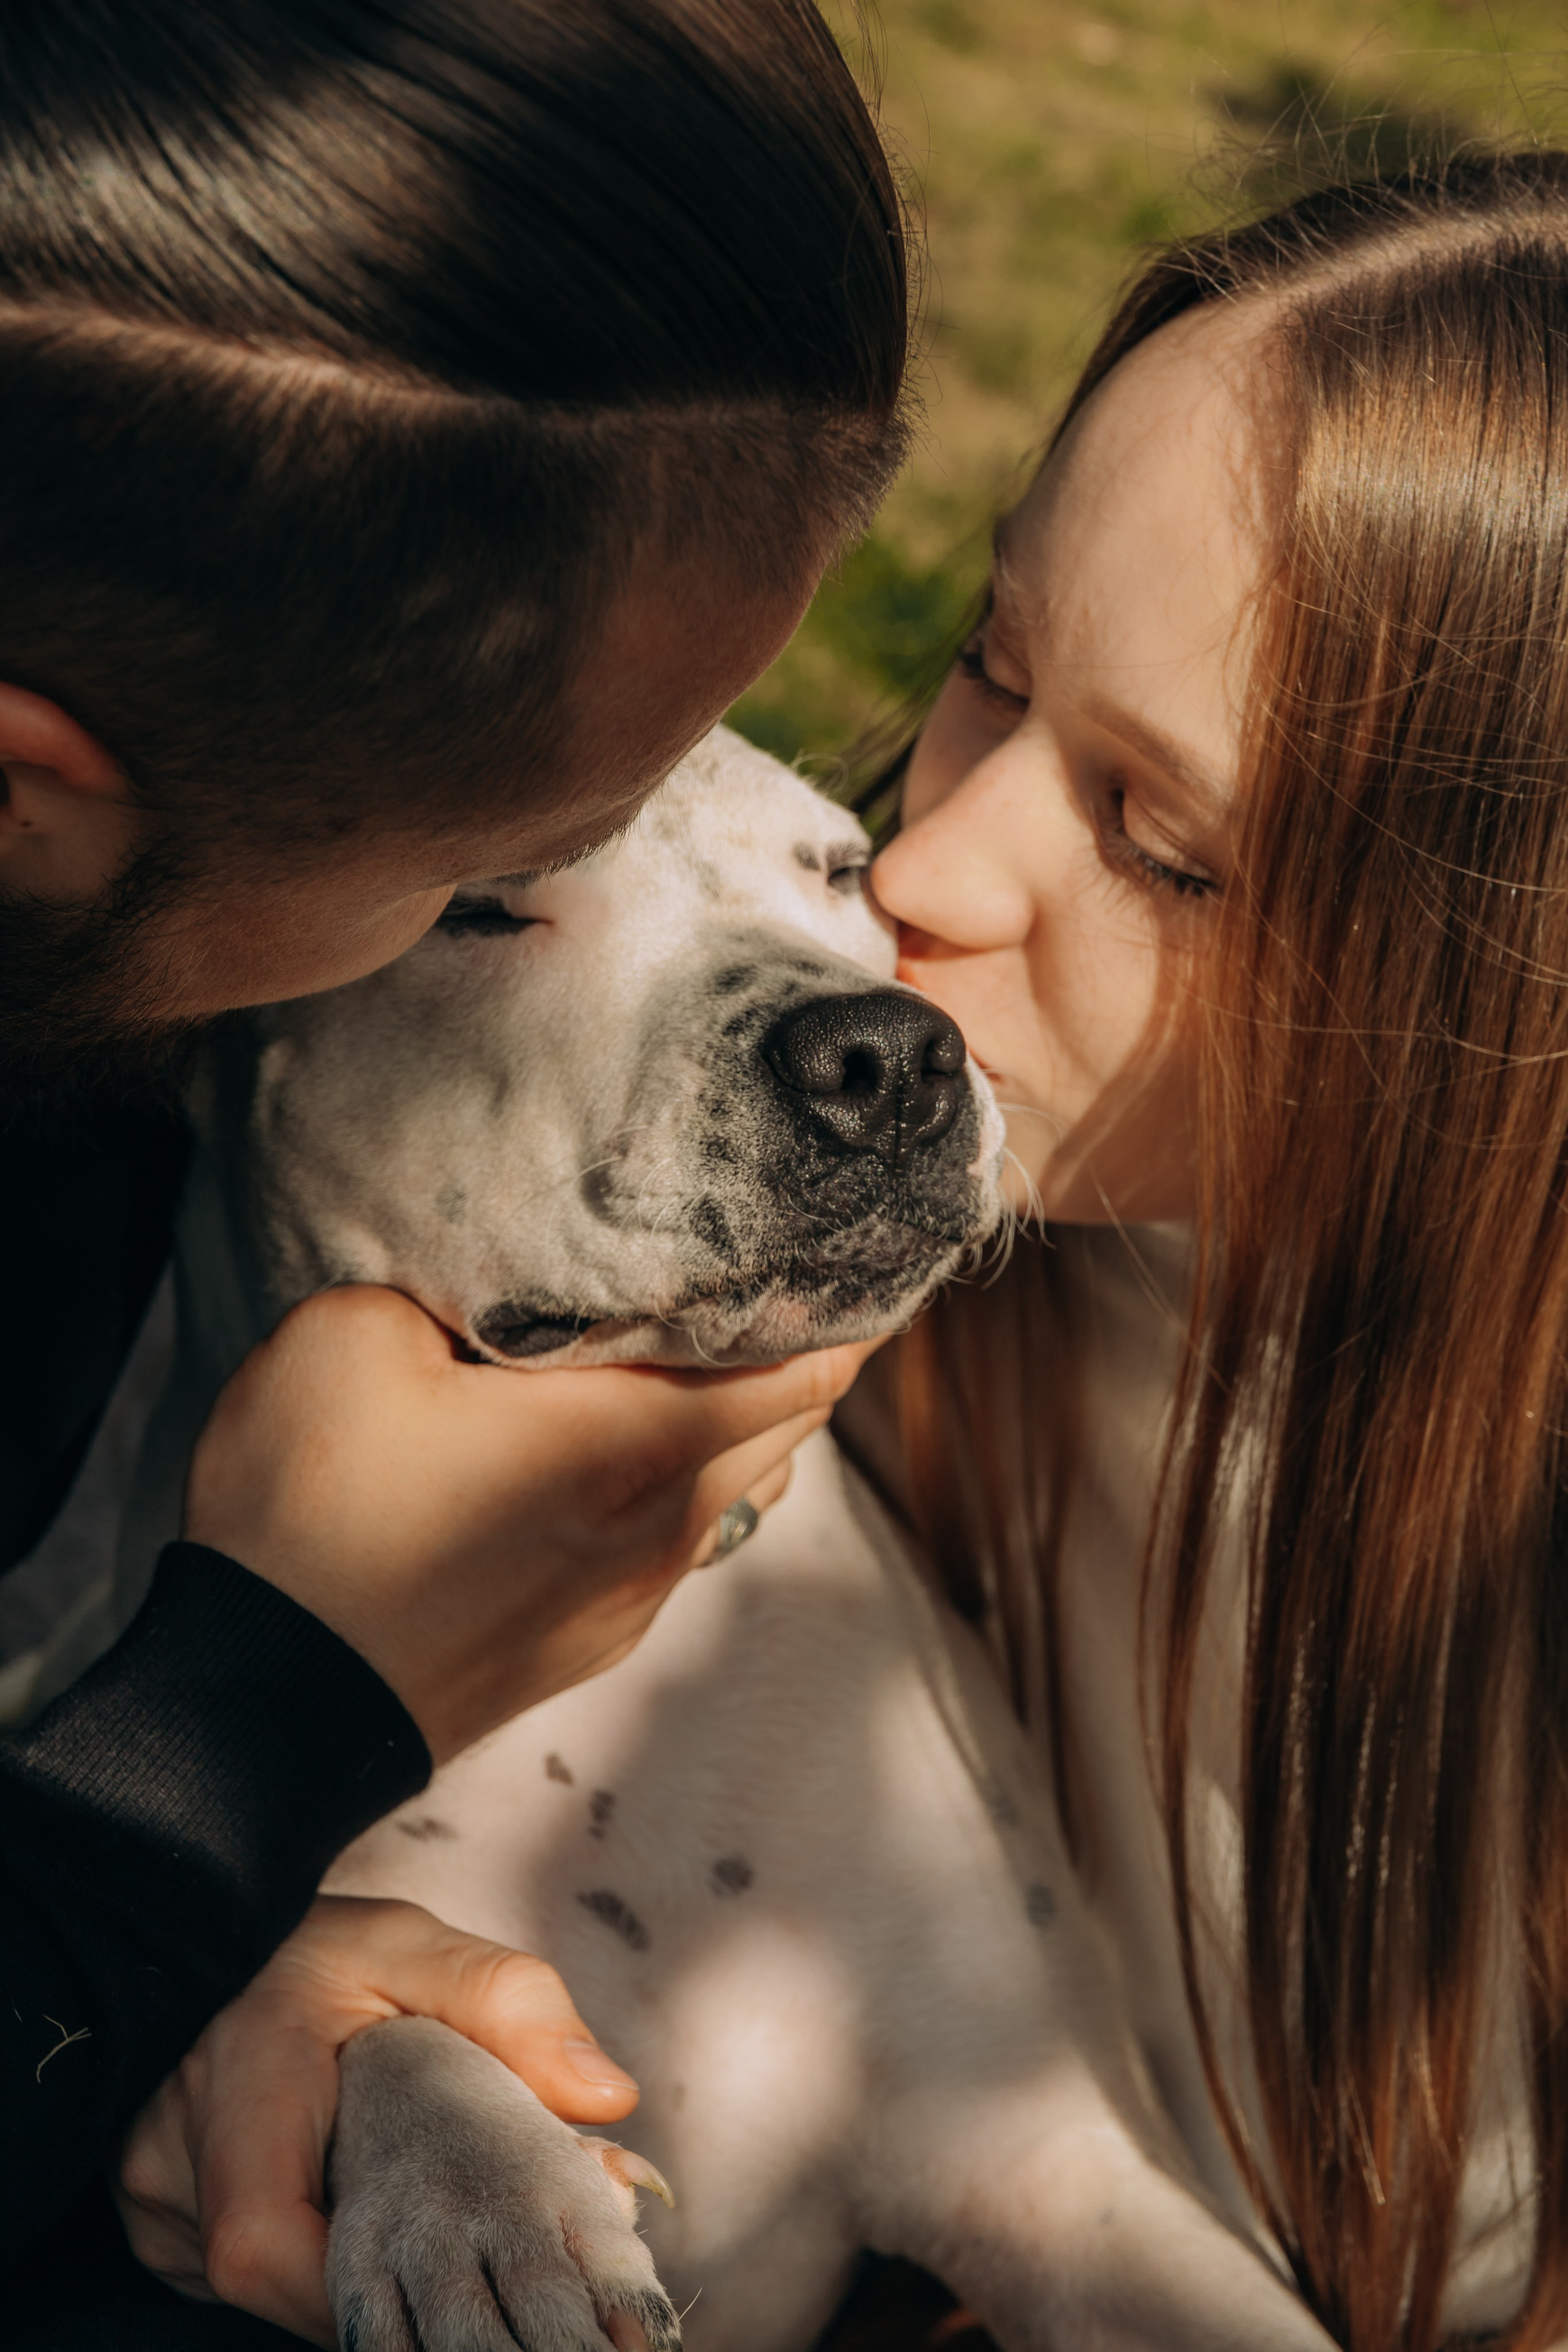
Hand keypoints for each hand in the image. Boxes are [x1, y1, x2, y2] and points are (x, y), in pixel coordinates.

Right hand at [113, 1894, 641, 2348]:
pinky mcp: (165, 2231)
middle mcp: (173, 2162)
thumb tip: (608, 2096)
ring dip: (361, 2273)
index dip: (361, 2289)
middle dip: (392, 2289)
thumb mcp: (411, 1945)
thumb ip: (508, 2003)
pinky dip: (324, 2259)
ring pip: (274, 2286)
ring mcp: (159, 2208)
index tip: (462, 2280)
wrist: (213, 1941)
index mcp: (236, 2084)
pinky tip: (374, 2219)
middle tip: (487, 2255)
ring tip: (436, 2224)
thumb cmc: (312, 1950)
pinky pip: (257, 2275)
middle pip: (281, 2284)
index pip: (263, 2242)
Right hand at [185, 1286, 870, 1759]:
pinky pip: (684, 1543)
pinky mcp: (594, 1639)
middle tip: (767, 1280)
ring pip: (741, 1492)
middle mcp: (662, 1525)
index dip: (837, 1306)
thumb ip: (449, 1283)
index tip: (836, 1252)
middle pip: (790, 1429)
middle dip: (796, 1352)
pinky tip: (620, 1452)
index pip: (803, 1371)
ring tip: (695, 1356)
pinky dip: (685, 1486)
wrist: (257, 1712)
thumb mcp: (353, 1336)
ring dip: (739, 1425)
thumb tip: (504, 1280)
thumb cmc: (308, 1514)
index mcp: (630, 1441)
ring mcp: (636, 1596)